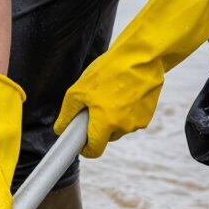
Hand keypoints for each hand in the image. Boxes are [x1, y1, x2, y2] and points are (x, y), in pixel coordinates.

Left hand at [54, 0, 208, 158]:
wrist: (142, 57)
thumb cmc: (109, 71)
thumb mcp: (79, 90)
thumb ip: (68, 113)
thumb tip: (60, 129)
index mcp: (105, 124)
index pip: (94, 151)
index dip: (85, 148)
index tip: (81, 141)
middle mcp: (123, 128)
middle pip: (106, 137)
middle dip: (99, 126)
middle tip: (95, 104)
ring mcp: (138, 122)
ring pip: (120, 127)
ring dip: (114, 116)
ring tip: (112, 92)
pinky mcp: (148, 115)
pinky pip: (132, 118)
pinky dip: (127, 110)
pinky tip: (126, 92)